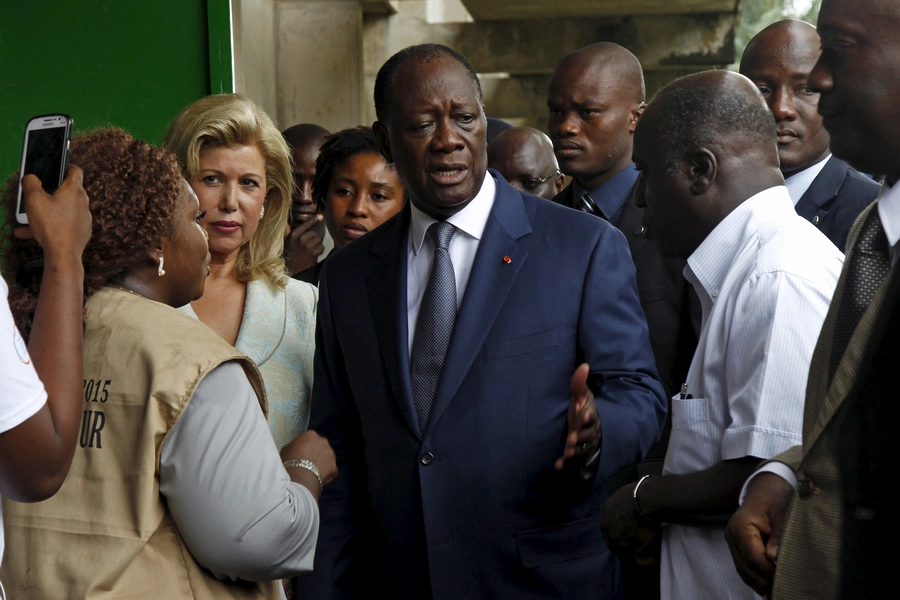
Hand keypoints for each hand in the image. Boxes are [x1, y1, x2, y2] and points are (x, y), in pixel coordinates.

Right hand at [15, 167, 91, 260]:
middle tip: (36, 195)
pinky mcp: (81, 231)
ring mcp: (83, 218)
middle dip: (50, 192)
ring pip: (61, 210)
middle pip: (66, 191)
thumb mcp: (34, 200)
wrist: (63, 255)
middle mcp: (83, 202)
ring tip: (27, 219)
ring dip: (45, 212)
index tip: (56, 168)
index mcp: (74, 190)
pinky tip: (30, 232)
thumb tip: (31, 177)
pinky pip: (63, 224)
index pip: (75, 171)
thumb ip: (30, 183)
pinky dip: (50, 225)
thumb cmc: (51, 225)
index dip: (66, 166)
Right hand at [281, 429, 337, 485]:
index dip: (305, 446)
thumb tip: (298, 449)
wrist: (300, 476)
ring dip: (323, 462)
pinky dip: (326, 473)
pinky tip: (318, 478)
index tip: (301, 453)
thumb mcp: (286, 449)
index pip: (310, 438)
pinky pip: (331, 469)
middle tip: (308, 461)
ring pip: (327, 457)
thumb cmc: (290, 460)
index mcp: (311, 434)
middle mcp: (324, 441)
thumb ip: (295, 446)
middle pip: (320, 446)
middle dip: (316, 452)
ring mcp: (331, 454)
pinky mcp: (335, 467)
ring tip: (313, 471)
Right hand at [284, 214, 324, 274]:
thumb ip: (289, 232)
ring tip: (308, 251)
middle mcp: (300, 239)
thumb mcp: (286, 243)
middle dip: (312, 239)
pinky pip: (321, 247)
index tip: (321, 216)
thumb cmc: (288, 256)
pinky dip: (319, 251)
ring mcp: (307, 246)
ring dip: (316, 245)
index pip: (306, 225)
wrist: (291, 271)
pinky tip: (312, 255)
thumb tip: (287, 223)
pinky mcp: (313, 253)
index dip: (314, 220)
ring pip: (318, 240)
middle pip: (313, 233)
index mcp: (293, 235)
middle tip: (306, 247)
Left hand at [554, 363, 600, 469]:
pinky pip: (571, 459)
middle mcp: (589, 431)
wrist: (583, 421)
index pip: (592, 417)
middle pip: (587, 436)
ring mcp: (582, 443)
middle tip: (571, 438)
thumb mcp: (581, 394)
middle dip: (580, 437)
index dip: (588, 417)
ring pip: (581, 449)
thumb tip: (584, 365)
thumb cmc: (582, 406)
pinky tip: (558, 465)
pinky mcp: (574, 450)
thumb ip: (579, 382)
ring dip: (575, 452)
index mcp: (591, 416)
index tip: (584, 415)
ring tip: (567, 453)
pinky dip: (565, 463)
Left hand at [601, 482, 659, 563]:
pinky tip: (654, 557)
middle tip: (640, 547)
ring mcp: (614, 537)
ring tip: (650, 554)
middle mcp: (606, 524)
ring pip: (622, 552)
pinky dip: (644, 560)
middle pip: (612, 540)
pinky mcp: (624, 548)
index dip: (620, 531)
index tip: (633, 534)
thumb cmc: (646, 491)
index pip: (610, 525)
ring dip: (636, 554)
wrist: (648, 499)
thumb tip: (642, 504)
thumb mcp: (633, 492)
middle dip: (625, 545)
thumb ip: (632, 502)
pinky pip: (633, 560)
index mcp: (608, 508)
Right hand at [725, 472, 793, 597]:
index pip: (753, 557)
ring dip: (758, 584)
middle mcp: (732, 535)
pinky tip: (766, 590)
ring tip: (774, 595)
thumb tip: (775, 560)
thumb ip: (778, 538)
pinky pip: (744, 566)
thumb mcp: (782, 515)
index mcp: (741, 526)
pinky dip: (754, 578)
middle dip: (764, 581)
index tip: (786, 579)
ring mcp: (732, 541)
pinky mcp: (737, 546)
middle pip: (746, 567)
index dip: (769, 571)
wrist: (766, 488)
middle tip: (782, 592)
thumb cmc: (775, 499)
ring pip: (742, 570)